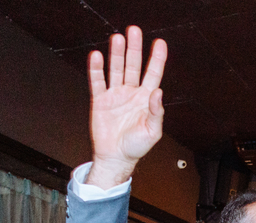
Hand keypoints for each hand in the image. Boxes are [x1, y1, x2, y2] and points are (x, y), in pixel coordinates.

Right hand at [86, 26, 168, 188]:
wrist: (116, 158)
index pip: (153, 74)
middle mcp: (131, 93)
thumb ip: (157, 112)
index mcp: (146, 99)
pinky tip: (97, 57)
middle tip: (133, 31)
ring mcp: (115, 95)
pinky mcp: (100, 100)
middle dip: (134, 48)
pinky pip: (98, 81)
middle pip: (133, 65)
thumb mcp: (153, 132)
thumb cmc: (136, 147)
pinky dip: (96, 69)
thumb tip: (158, 93)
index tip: (159, 43)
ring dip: (116, 54)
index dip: (157, 59)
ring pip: (116, 69)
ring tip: (117, 39)